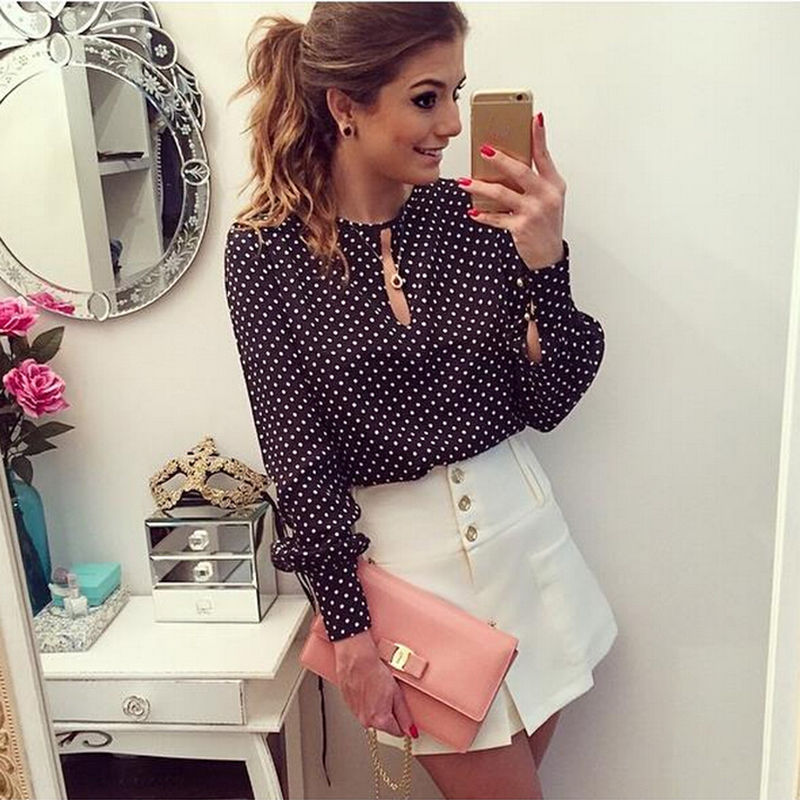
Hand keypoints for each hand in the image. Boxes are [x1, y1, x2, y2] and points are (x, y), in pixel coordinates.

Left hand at [457, 112, 566, 271]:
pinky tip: (472, 210)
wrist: (549, 254)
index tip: (533, 118)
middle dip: (501, 160)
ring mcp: (533, 212)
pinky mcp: (521, 228)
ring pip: (502, 194)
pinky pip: (496, 218)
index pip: (544, 156)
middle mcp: (545, 196)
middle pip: (521, 171)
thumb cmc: (546, 222)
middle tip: (484, 150)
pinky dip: (482, 215)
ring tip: (464, 182)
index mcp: (553, 184)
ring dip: (480, 187)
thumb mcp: (548, 198)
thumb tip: (510, 160)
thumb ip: (535, 179)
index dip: (539, 137)